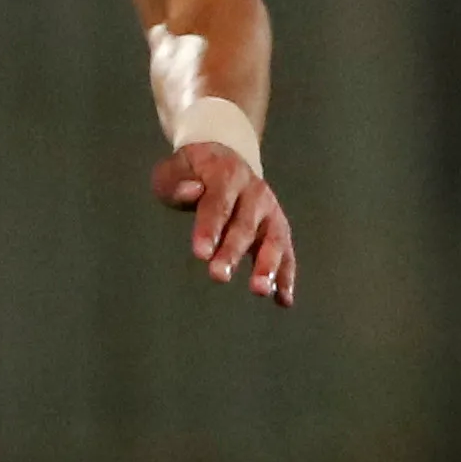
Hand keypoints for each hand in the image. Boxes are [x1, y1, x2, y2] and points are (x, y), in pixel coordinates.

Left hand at [151, 142, 295, 305]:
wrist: (226, 160)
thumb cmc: (193, 173)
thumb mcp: (174, 171)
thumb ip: (177, 184)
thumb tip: (191, 191)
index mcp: (227, 173)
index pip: (218, 202)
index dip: (209, 228)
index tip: (200, 253)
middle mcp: (254, 191)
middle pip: (245, 224)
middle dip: (232, 251)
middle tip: (218, 275)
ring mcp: (270, 211)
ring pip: (273, 239)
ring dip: (269, 265)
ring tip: (260, 290)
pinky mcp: (278, 229)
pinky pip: (286, 253)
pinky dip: (286, 277)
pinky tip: (283, 300)